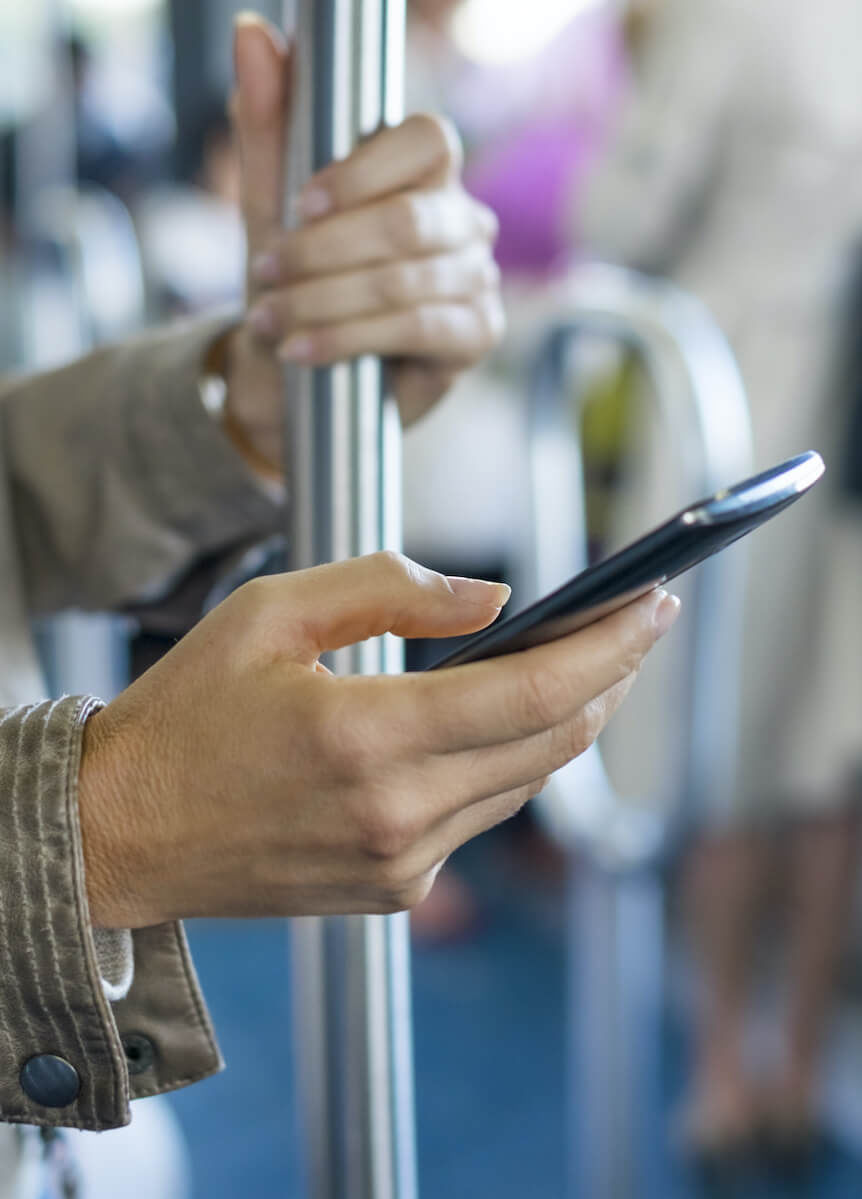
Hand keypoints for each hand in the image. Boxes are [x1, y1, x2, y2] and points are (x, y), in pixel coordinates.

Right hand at [77, 553, 678, 927]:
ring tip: (583, 661)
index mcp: (366, 737)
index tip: (655, 604)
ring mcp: (401, 864)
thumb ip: (390, 590)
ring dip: (565, 720)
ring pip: (526, 783)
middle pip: (552, 743)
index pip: (533, 694)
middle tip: (634, 622)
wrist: (122, 835)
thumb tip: (494, 597)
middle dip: (608, 678)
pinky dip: (509, 763)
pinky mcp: (394, 891)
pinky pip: (481, 816)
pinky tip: (505, 722)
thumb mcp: (271, 612)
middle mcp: (397, 815)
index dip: (609, 647)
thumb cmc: (186, 713)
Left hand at [221, 14, 503, 470]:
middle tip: (266, 273)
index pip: (427, 141)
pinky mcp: (476, 334)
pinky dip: (349, 338)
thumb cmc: (295, 282)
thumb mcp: (271, 203)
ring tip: (272, 321)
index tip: (302, 204)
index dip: (365, 171)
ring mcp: (477, 278)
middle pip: (408, 220)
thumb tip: (252, 31)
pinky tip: (306, 351)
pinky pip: (416, 328)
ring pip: (403, 281)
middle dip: (323, 252)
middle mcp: (463, 220)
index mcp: (426, 174)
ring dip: (323, 302)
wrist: (295, 374)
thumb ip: (268, 120)